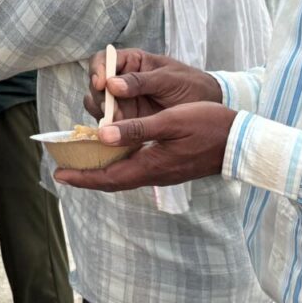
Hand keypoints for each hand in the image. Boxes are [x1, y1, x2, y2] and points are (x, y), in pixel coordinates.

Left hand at [54, 103, 236, 191]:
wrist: (242, 142)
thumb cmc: (209, 126)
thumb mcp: (171, 121)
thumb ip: (137, 129)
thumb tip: (102, 134)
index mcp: (151, 165)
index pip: (108, 178)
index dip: (82, 177)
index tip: (59, 174)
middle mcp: (154, 174)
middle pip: (113, 180)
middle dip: (87, 176)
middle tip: (64, 169)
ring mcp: (163, 172)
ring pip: (124, 175)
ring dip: (102, 170)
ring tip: (83, 159)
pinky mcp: (170, 167)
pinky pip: (137, 169)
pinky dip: (119, 163)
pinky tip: (115, 151)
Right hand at [87, 49, 221, 124]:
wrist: (209, 108)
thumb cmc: (190, 85)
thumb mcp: (169, 80)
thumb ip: (141, 81)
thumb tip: (110, 84)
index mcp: (131, 62)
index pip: (103, 59)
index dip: (96, 70)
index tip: (101, 84)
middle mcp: (121, 81)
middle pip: (96, 85)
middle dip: (99, 97)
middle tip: (109, 110)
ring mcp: (122, 101)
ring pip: (98, 105)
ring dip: (101, 114)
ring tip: (116, 123)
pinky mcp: (126, 121)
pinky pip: (109, 124)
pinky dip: (108, 129)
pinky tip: (117, 135)